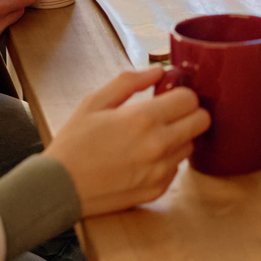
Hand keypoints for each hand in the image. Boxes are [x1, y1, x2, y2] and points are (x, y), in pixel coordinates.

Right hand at [44, 67, 211, 217]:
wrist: (58, 188)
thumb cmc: (73, 142)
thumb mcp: (94, 102)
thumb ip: (129, 82)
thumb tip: (158, 71)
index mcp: (143, 119)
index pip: (190, 99)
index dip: (181, 93)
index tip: (168, 96)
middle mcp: (158, 146)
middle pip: (202, 121)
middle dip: (189, 113)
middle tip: (168, 113)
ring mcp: (160, 171)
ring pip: (191, 145)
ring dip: (179, 137)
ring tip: (152, 137)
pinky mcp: (157, 190)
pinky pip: (177, 168)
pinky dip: (167, 160)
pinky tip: (144, 157)